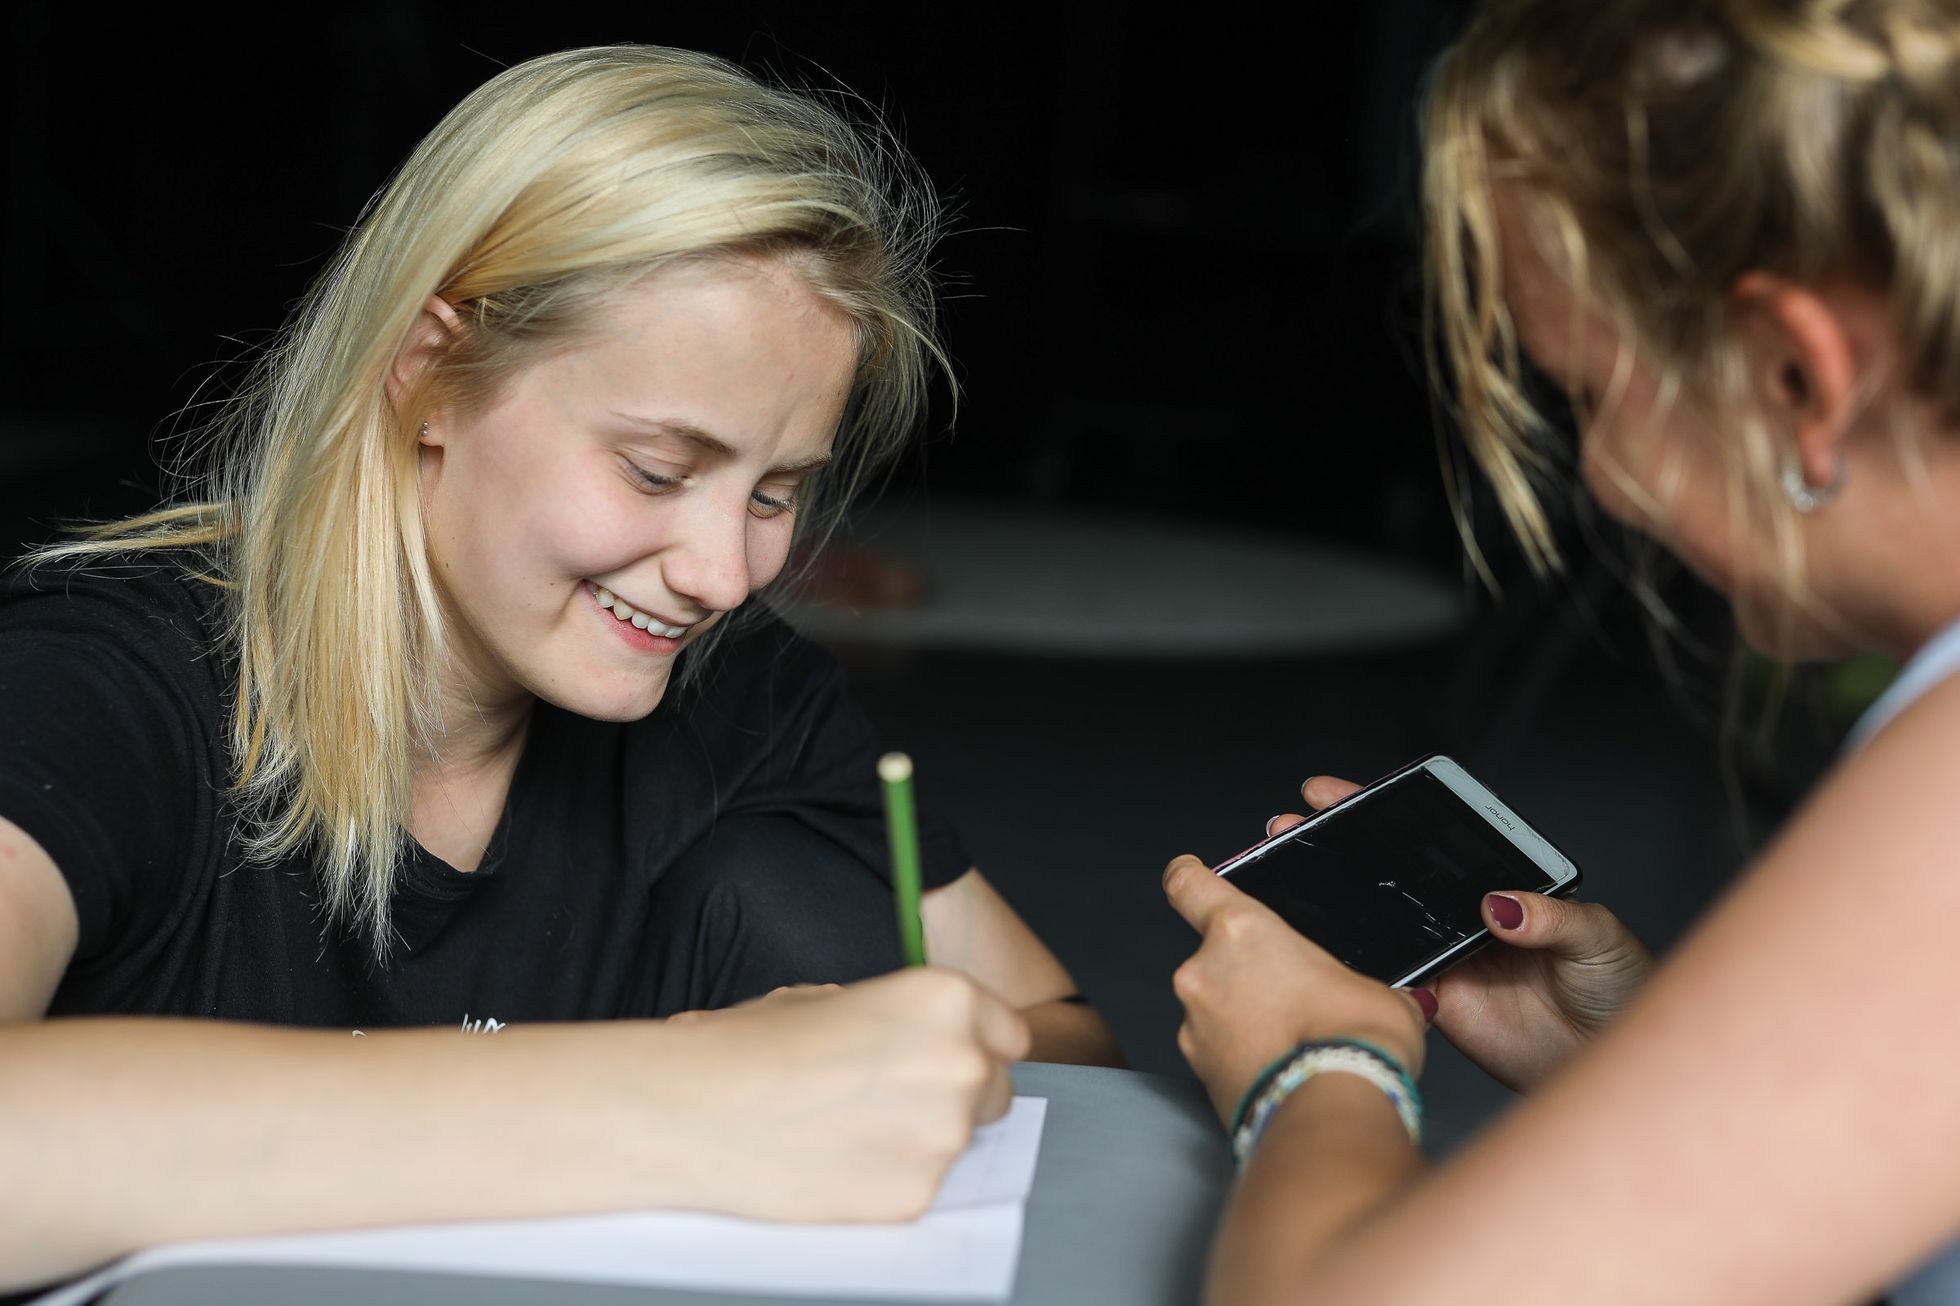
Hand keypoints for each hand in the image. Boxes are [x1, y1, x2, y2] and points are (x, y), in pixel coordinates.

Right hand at [663, 968, 1029, 1220]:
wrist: (694, 1110)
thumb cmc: (748, 1047)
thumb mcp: (829, 999)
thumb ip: (894, 1017)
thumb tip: (911, 1036)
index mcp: (947, 999)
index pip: (1008, 1033)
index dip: (977, 1047)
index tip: (951, 1059)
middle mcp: (961, 1063)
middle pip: (995, 1089)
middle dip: (957, 1096)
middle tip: (893, 1100)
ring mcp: (943, 1135)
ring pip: (959, 1143)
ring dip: (920, 1139)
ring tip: (845, 1128)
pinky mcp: (915, 1194)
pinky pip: (922, 1187)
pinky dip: (889, 1180)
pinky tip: (835, 1161)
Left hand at [1163, 854, 1428, 1126]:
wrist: (1330, 1118)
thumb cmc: (1350, 1043)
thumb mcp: (1379, 993)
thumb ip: (1366, 982)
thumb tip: (1397, 1000)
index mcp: (1241, 932)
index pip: (1190, 886)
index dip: (1188, 876)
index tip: (1188, 873)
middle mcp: (1204, 974)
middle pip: (1216, 959)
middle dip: (1249, 975)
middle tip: (1293, 995)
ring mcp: (1194, 1028)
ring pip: (1217, 1009)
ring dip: (1245, 1018)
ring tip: (1296, 1039)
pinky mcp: (1199, 1074)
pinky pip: (1219, 1053)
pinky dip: (1243, 1056)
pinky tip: (1285, 1069)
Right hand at [1275, 775, 1653, 1092]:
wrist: (1614, 1064)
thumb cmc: (1622, 989)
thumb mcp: (1598, 936)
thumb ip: (1552, 917)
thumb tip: (1502, 904)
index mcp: (1502, 886)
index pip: (1438, 842)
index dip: (1390, 815)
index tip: (1348, 795)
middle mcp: (1467, 917)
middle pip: (1398, 876)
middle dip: (1343, 846)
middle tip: (1298, 824)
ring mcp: (1449, 958)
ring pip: (1385, 922)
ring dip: (1340, 901)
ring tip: (1293, 875)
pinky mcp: (1440, 1004)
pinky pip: (1394, 979)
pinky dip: (1360, 965)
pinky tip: (1328, 943)